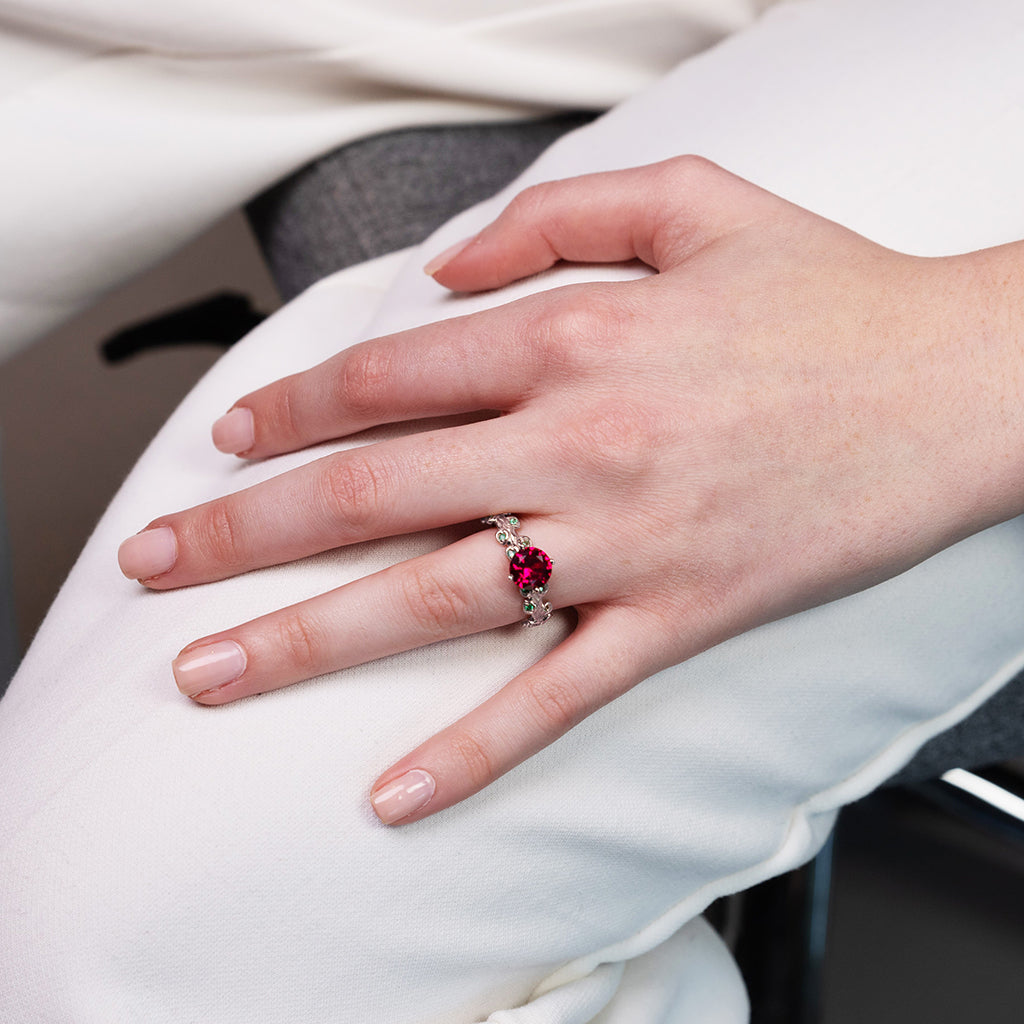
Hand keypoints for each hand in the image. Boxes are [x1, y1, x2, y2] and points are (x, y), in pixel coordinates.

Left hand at [117, 156, 1023, 823]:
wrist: (957, 384)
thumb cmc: (827, 293)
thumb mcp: (691, 200)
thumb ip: (553, 216)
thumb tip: (442, 265)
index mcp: (576, 335)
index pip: (384, 380)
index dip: (286, 410)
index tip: (227, 444)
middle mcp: (579, 442)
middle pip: (365, 492)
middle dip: (239, 531)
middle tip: (152, 563)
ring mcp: (625, 543)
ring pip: (431, 600)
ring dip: (305, 640)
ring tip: (208, 673)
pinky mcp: (680, 617)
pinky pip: (557, 698)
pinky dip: (472, 750)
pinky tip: (394, 794)